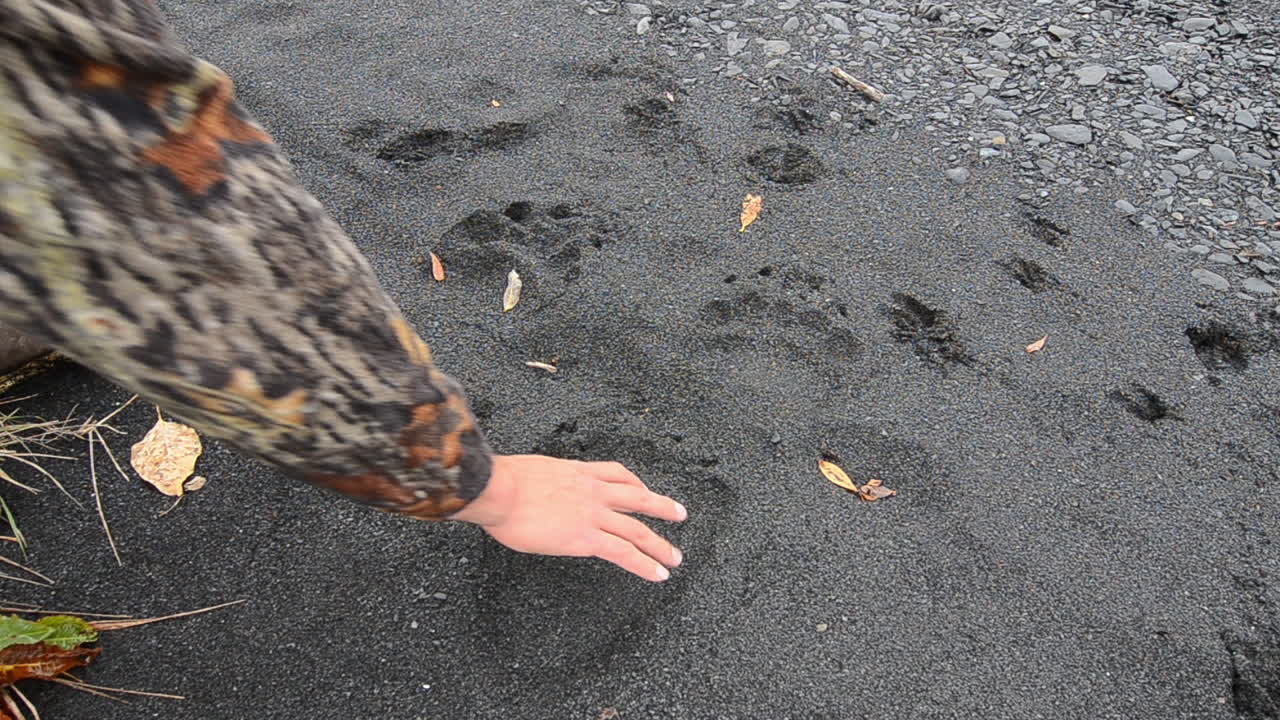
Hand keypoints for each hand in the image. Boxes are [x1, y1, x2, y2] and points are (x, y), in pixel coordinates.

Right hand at [450, 454, 686, 581]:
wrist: (498, 490)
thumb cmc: (501, 483)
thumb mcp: (528, 473)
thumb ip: (541, 483)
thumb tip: (530, 493)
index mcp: (578, 472)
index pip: (616, 474)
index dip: (635, 483)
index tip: (644, 489)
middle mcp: (592, 490)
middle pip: (638, 497)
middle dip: (661, 507)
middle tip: (679, 514)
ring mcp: (593, 514)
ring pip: (637, 529)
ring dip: (660, 545)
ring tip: (675, 558)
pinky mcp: (586, 537)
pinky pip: (624, 552)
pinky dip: (644, 564)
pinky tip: (658, 574)